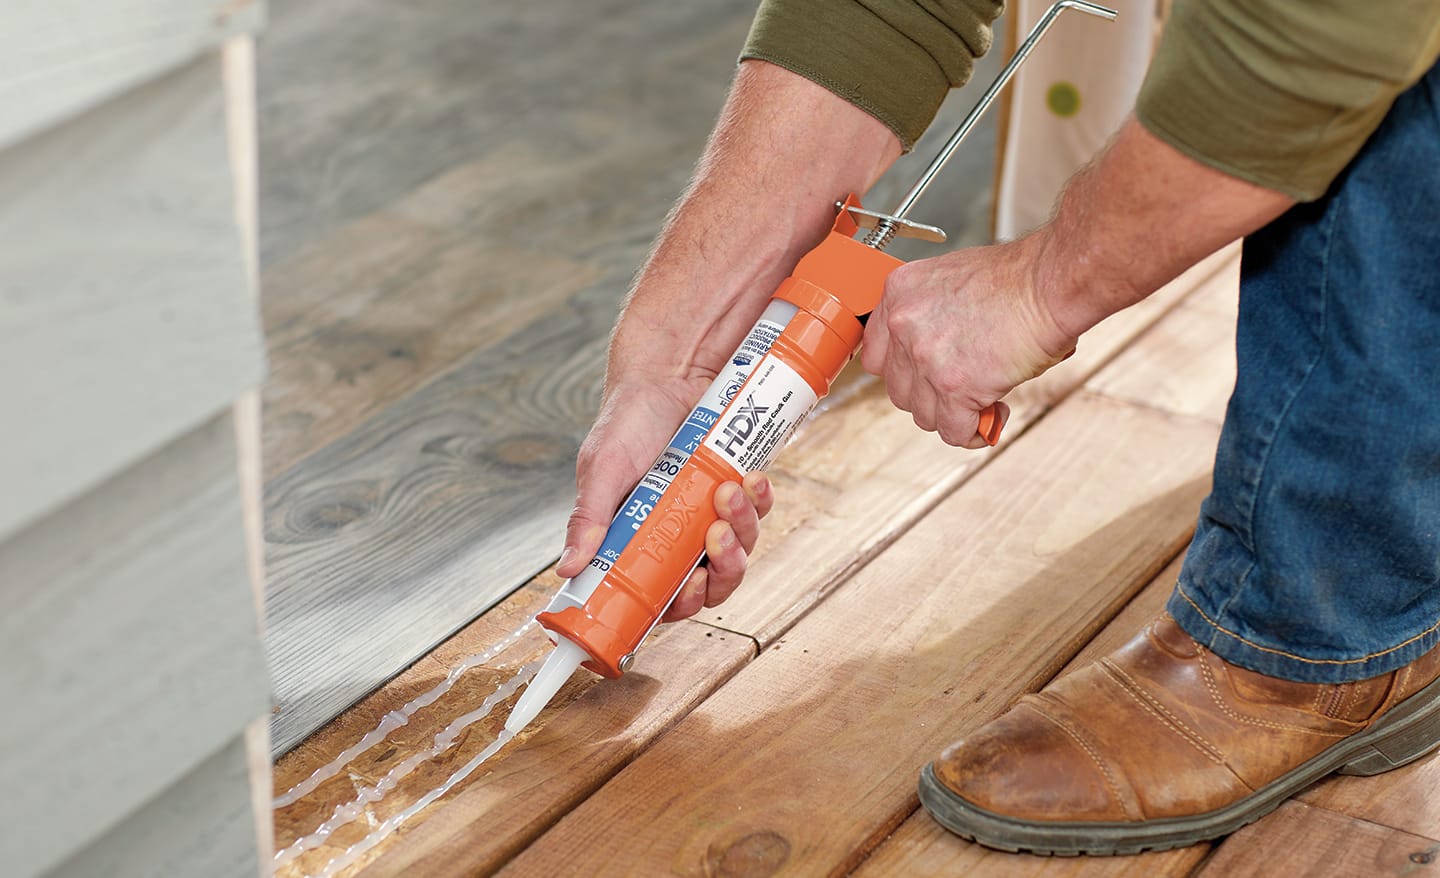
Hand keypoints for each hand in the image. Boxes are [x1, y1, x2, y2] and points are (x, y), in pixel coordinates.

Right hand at [554, 375, 774, 620]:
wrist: (668, 374)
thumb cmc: (628, 421)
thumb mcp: (601, 469)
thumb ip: (587, 519)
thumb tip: (568, 568)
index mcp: (638, 542)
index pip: (662, 596)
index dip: (681, 604)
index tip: (689, 587)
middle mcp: (676, 535)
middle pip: (710, 584)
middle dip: (722, 569)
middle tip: (717, 537)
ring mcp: (710, 515)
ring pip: (740, 550)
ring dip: (741, 530)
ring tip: (729, 493)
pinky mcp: (738, 490)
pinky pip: (758, 512)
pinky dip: (759, 500)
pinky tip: (751, 479)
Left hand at [859, 237, 1075, 446]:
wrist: (1049, 283)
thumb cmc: (1016, 278)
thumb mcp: (951, 279)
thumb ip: (928, 313)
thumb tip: (932, 349)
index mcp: (899, 294)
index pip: (875, 353)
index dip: (902, 371)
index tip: (921, 377)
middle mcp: (903, 325)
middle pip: (898, 389)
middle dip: (928, 395)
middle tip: (960, 387)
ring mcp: (925, 358)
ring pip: (924, 414)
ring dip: (952, 414)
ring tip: (983, 399)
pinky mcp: (954, 387)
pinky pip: (953, 430)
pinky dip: (973, 431)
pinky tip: (994, 415)